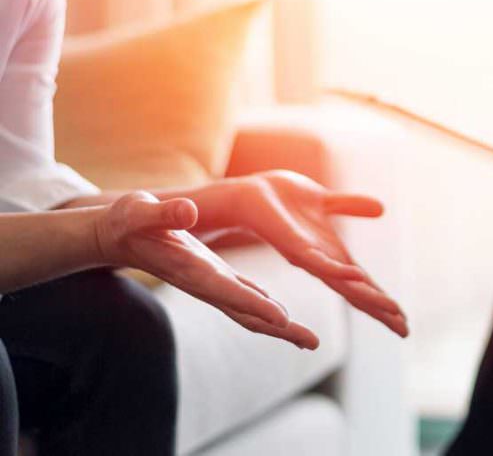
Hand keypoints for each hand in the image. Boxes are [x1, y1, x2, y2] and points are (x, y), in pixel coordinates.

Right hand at [94, 191, 318, 348]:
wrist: (118, 237)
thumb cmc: (128, 221)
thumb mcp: (139, 211)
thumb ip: (163, 214)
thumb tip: (187, 211)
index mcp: (189, 268)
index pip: (226, 290)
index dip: (254, 304)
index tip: (283, 318)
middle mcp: (204, 283)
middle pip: (246, 312)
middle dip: (279, 329)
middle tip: (312, 343)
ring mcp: (211, 283)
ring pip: (249, 310)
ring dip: (279, 326)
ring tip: (309, 341)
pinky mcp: (215, 276)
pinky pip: (245, 297)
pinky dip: (266, 309)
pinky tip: (284, 318)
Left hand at [210, 170, 407, 337]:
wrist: (248, 192)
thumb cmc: (282, 200)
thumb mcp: (326, 201)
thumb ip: (351, 206)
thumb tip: (382, 208)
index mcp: (331, 255)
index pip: (363, 284)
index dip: (383, 301)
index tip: (404, 321)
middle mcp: (322, 262)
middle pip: (357, 292)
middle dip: (381, 309)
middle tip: (405, 330)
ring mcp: (308, 257)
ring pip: (342, 283)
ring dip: (366, 296)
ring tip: (390, 310)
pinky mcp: (292, 245)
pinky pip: (317, 261)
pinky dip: (338, 270)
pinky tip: (357, 276)